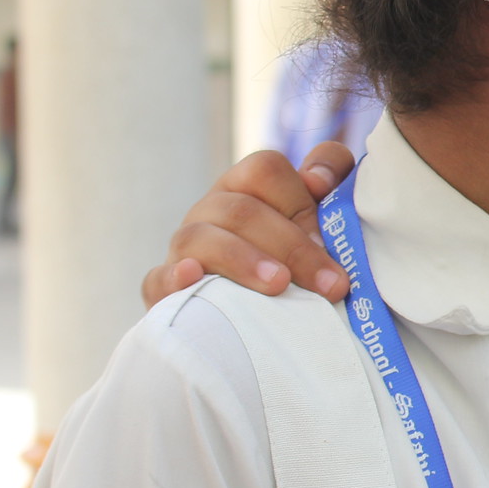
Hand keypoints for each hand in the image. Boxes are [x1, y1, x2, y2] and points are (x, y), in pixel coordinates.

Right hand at [140, 143, 355, 308]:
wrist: (259, 317)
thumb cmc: (298, 253)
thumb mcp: (323, 208)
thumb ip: (332, 172)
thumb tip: (316, 178)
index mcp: (246, 186)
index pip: (264, 170)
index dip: (299, 201)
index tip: (331, 242)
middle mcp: (210, 210)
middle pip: (241, 211)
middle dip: (292, 248)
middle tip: (331, 284)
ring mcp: (184, 248)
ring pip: (199, 238)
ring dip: (242, 260)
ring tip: (279, 285)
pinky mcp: (165, 289)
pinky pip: (157, 279)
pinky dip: (173, 278)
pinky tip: (193, 276)